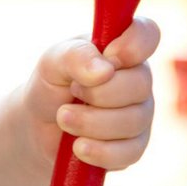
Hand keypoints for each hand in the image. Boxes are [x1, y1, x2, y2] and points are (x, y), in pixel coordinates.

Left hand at [23, 18, 159, 171]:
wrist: (38, 126)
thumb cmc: (51, 84)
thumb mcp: (52, 61)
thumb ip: (75, 56)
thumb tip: (105, 69)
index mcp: (121, 48)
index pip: (148, 33)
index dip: (134, 44)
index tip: (109, 56)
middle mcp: (138, 79)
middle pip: (140, 84)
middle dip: (98, 92)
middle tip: (71, 91)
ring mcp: (140, 114)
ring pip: (133, 121)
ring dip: (90, 122)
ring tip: (63, 117)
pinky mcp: (134, 147)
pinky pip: (129, 152)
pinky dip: (98, 150)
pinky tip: (78, 147)